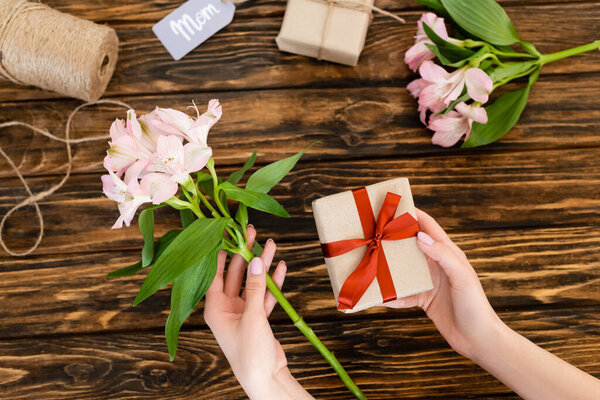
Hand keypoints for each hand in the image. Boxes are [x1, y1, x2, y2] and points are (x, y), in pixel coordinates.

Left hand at [204, 226, 312, 399]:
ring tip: (271, 245)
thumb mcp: (252, 317)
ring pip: (251, 282)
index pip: (214, 273)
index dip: (221, 252)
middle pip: (235, 274)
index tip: (226, 232)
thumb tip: (256, 260)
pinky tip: (280, 268)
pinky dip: (272, 283)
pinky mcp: (257, 318)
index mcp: (215, 308)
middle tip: (251, 232)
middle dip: (245, 254)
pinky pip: (264, 295)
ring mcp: (242, 312)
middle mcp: (226, 308)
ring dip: (261, 266)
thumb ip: (254, 287)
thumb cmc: (250, 353)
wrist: (265, 378)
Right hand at [385, 209, 501, 358]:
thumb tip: (419, 237)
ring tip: (368, 260)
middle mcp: (436, 264)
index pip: (427, 226)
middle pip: (410, 245)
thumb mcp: (461, 276)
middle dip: (392, 238)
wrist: (477, 339)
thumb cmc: (475, 305)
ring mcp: (428, 281)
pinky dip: (389, 295)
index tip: (393, 206)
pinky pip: (401, 293)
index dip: (412, 214)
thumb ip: (442, 254)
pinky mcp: (422, 299)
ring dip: (387, 266)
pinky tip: (376, 295)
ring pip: (402, 269)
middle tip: (372, 231)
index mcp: (448, 253)